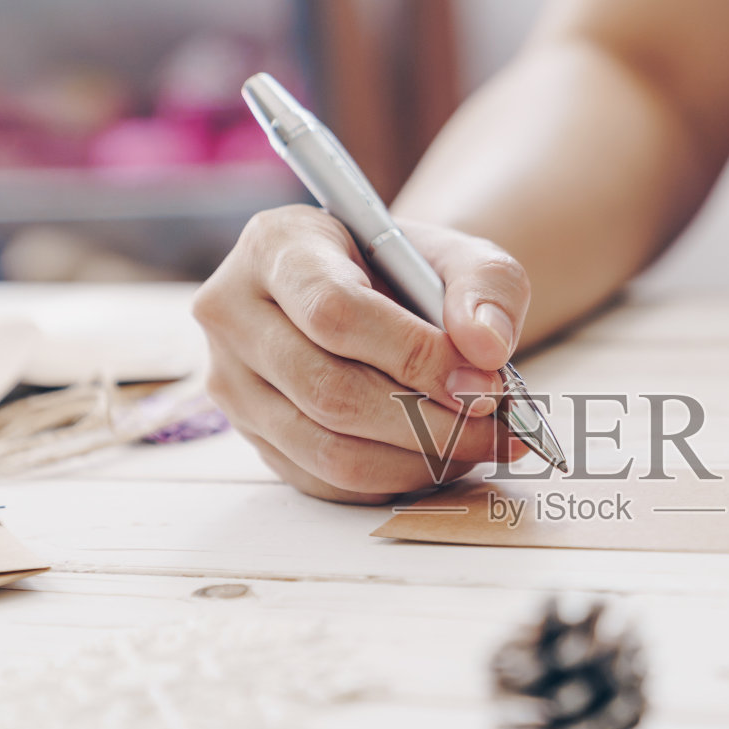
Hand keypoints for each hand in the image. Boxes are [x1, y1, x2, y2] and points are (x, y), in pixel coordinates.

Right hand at [193, 206, 530, 503]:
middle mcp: (233, 313)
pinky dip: (394, 481)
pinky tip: (439, 460)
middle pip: (328, 390)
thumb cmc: (411, 271)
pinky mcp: (252, 436)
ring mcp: (233, 382)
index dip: (413, 356)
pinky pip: (325, 482)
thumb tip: (487, 349)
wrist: (376, 297)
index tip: (483, 383)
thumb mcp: (460, 255)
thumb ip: (486, 290)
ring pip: (327, 449)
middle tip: (495, 428)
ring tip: (476, 446)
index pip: (334, 312)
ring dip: (416, 460)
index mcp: (276, 246)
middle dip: (426, 421)